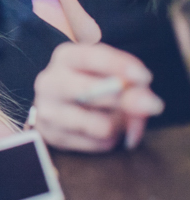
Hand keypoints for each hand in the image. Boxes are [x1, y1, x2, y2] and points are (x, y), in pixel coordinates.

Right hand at [33, 42, 164, 151]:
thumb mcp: (113, 73)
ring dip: (120, 124)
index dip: (119, 66)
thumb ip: (132, 83)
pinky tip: (104, 130)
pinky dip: (111, 138)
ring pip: (99, 125)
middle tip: (153, 105)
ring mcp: (47, 110)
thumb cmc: (94, 83)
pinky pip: (99, 143)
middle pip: (90, 92)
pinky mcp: (54, 136)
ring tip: (119, 117)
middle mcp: (49, 82)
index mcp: (65, 57)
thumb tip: (147, 105)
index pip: (90, 57)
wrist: (61, 105)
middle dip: (125, 100)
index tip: (144, 77)